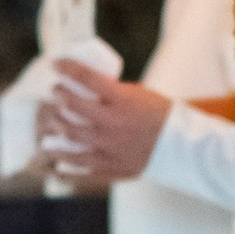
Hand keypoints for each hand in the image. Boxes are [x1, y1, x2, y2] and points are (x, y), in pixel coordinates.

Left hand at [40, 66, 167, 187]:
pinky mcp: (113, 168)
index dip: (67, 68)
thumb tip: (87, 91)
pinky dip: (67, 167)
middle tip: (56, 93)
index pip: (87, 78)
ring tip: (51, 123)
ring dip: (56, 127)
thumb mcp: (139, 95)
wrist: (183, 147)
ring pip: (71, 138)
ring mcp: (111, 148)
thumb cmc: (162, 115)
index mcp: (122, 100)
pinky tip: (58, 164)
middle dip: (59, 96)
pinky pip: (83, 169)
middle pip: (72, 108)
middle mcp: (113, 123)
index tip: (56, 64)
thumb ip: (113, 93)